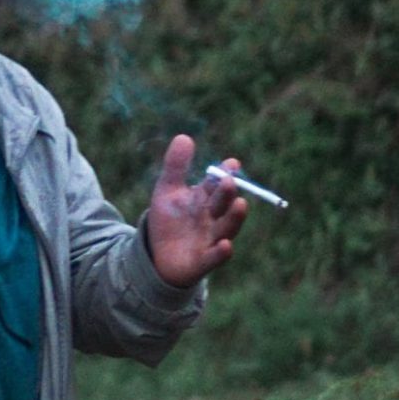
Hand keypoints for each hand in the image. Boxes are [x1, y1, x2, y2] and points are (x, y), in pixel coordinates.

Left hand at [143, 133, 247, 288]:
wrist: (157, 256)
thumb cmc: (169, 221)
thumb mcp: (167, 191)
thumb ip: (176, 166)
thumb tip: (184, 137)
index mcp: (206, 199)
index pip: (218, 183)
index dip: (225, 173)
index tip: (231, 163)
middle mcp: (213, 218)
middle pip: (224, 204)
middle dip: (228, 193)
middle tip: (229, 181)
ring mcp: (210, 240)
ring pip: (226, 228)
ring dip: (234, 218)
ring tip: (241, 204)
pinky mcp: (203, 262)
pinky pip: (214, 258)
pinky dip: (221, 252)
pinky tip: (226, 245)